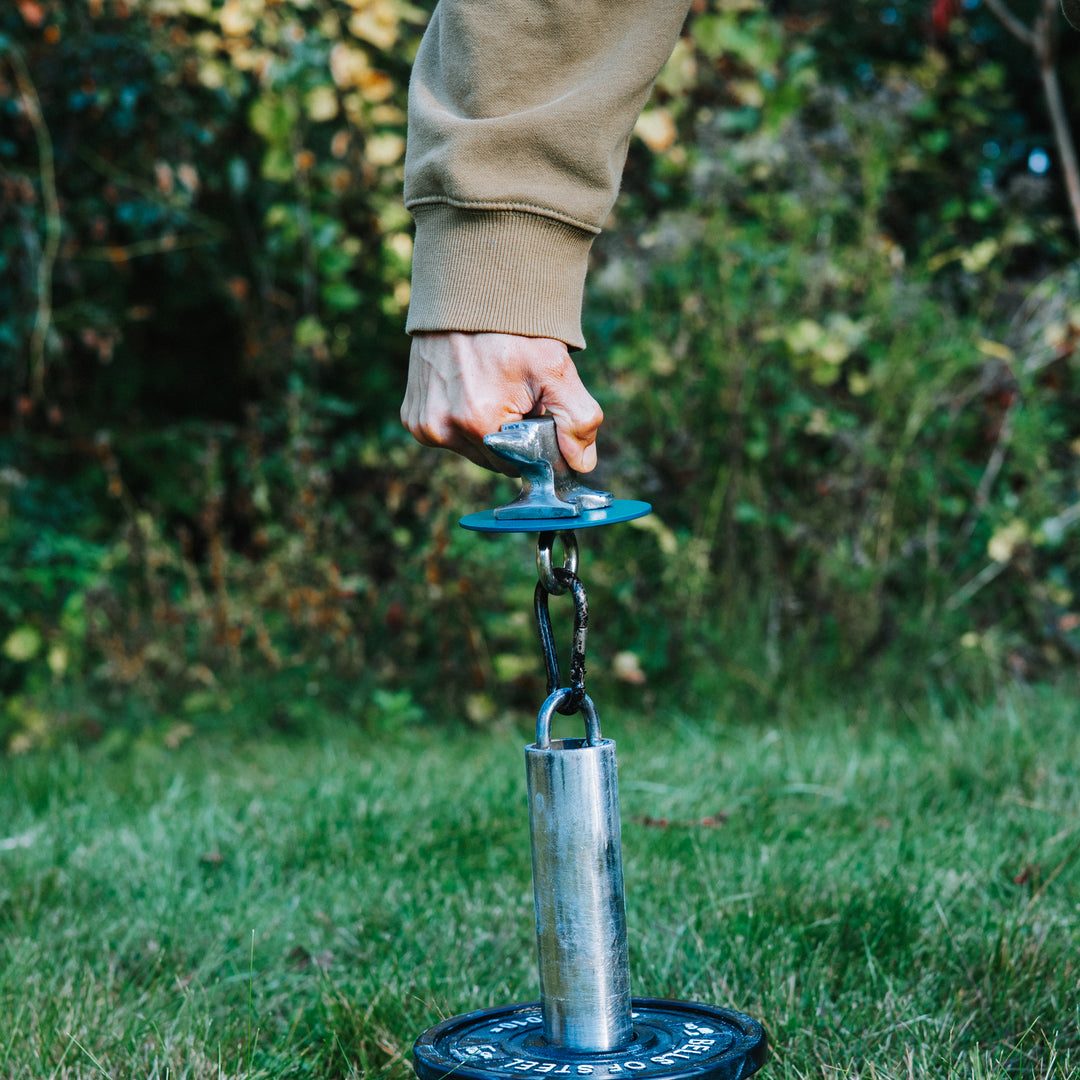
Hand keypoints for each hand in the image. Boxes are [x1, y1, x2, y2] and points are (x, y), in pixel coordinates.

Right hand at [401, 332, 603, 475]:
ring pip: (474, 451)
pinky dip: (465, 422)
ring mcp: (425, 425)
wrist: (468, 294)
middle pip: (496, 461)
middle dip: (513, 437)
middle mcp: (444, 430)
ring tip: (493, 389)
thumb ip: (577, 419)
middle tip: (517, 396)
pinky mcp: (413, 418)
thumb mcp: (556, 369)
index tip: (537, 412)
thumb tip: (582, 465)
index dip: (536, 444)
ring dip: (490, 430)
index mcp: (479, 423)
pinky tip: (470, 390)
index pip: (521, 465)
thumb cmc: (514, 331)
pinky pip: (450, 438)